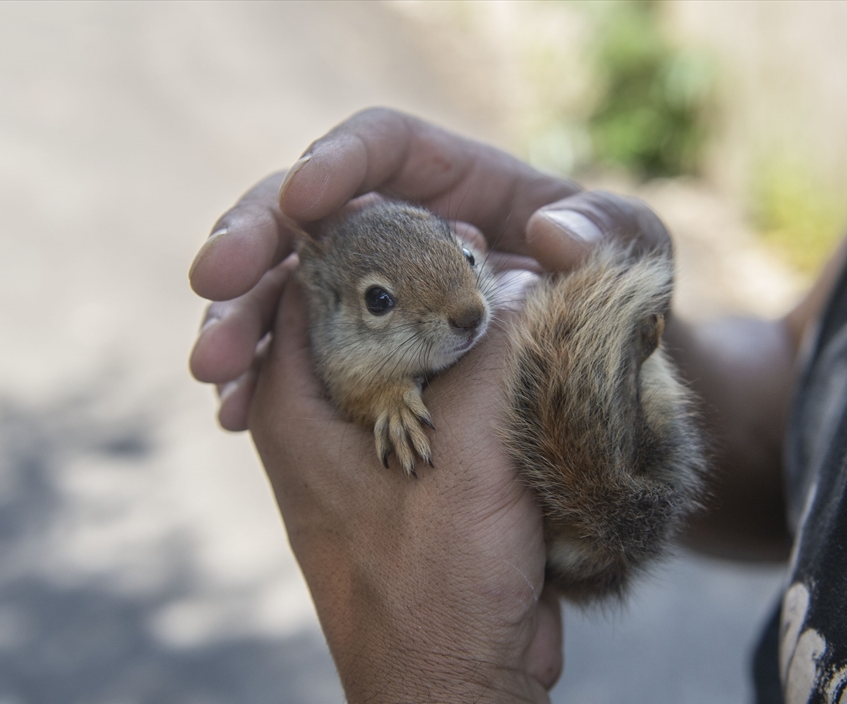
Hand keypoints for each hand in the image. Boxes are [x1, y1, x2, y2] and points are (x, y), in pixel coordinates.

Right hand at [188, 107, 579, 430]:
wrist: (601, 383)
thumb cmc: (617, 301)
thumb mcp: (634, 257)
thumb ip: (608, 233)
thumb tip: (548, 231)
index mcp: (451, 185)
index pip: (381, 147)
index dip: (337, 160)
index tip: (305, 197)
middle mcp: (392, 230)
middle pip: (302, 215)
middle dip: (250, 243)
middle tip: (213, 283)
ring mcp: (362, 295)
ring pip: (279, 291)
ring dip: (237, 323)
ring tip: (215, 372)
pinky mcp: (348, 354)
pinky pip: (289, 358)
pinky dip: (256, 383)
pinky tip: (232, 414)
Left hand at [248, 270, 591, 703]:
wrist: (457, 688)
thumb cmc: (437, 580)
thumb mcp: (469, 450)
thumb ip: (497, 350)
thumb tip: (527, 274)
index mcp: (296, 400)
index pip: (310, 273)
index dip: (374, 230)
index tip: (444, 212)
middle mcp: (322, 414)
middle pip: (367, 307)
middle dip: (427, 276)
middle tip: (490, 251)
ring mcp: (370, 444)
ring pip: (415, 352)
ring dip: (464, 327)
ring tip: (518, 296)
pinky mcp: (418, 473)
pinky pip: (447, 398)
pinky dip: (482, 375)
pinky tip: (527, 358)